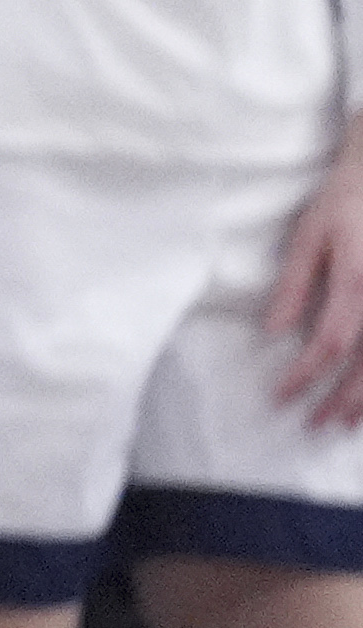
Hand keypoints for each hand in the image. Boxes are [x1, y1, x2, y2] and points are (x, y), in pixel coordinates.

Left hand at [265, 137, 362, 424]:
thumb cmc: (345, 203)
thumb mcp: (309, 235)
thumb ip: (293, 284)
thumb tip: (273, 330)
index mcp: (356, 279)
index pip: (328, 343)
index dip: (304, 375)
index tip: (281, 395)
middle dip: (340, 400)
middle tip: (314, 424)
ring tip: (346, 422)